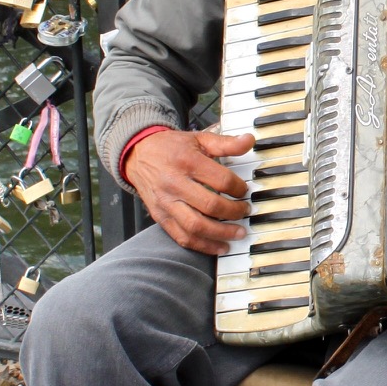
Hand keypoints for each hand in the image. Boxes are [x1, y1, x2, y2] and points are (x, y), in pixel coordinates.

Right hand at [128, 129, 253, 253]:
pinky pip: (182, 237)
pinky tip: (219, 246)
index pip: (221, 180)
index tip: (244, 191)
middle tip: (245, 212)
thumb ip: (225, 143)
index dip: (239, 188)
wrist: (138, 154)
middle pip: (210, 206)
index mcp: (187, 162)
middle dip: (234, 212)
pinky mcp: (160, 217)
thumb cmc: (170, 147)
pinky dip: (202, 245)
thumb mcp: (198, 139)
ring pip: (196, 226)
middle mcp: (175, 184)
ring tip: (238, 233)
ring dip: (221, 234)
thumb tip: (248, 141)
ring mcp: (166, 203)